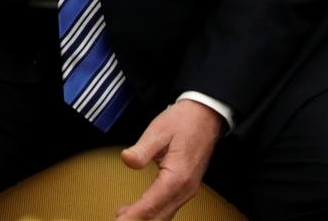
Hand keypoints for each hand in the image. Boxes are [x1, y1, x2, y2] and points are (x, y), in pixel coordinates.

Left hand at [117, 99, 224, 219]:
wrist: (205, 116)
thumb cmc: (182, 122)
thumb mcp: (158, 131)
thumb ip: (142, 149)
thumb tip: (126, 160)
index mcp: (177, 176)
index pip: (152, 204)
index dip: (135, 215)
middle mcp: (185, 188)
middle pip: (159, 215)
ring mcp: (187, 190)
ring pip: (165, 214)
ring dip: (145, 219)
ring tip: (122, 219)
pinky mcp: (185, 187)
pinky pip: (168, 206)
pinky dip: (153, 213)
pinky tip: (136, 211)